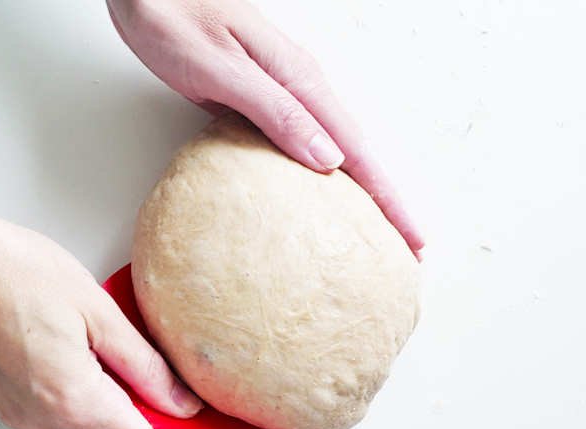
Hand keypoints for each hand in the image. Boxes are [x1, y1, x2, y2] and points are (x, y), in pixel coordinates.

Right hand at [0, 208, 201, 428]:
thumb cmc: (11, 272)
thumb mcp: (98, 312)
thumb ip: (146, 367)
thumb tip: (182, 405)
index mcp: (75, 401)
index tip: (190, 415)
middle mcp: (46, 422)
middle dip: (136, 398)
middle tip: (125, 343)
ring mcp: (22, 416)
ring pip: (87, 415)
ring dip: (101, 385)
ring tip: (81, 331)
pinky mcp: (7, 405)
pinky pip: (58, 405)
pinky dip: (72, 381)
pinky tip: (60, 339)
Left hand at [107, 0, 424, 255]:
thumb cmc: (171, 19)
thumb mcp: (222, 69)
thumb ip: (276, 113)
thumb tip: (329, 161)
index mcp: (300, 82)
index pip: (360, 152)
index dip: (390, 199)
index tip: (414, 238)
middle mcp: (302, 88)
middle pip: (360, 155)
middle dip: (389, 203)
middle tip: (411, 247)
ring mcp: (286, 95)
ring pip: (339, 153)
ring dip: (364, 193)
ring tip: (382, 232)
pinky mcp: (266, 102)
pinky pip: (308, 147)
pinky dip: (327, 179)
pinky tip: (328, 198)